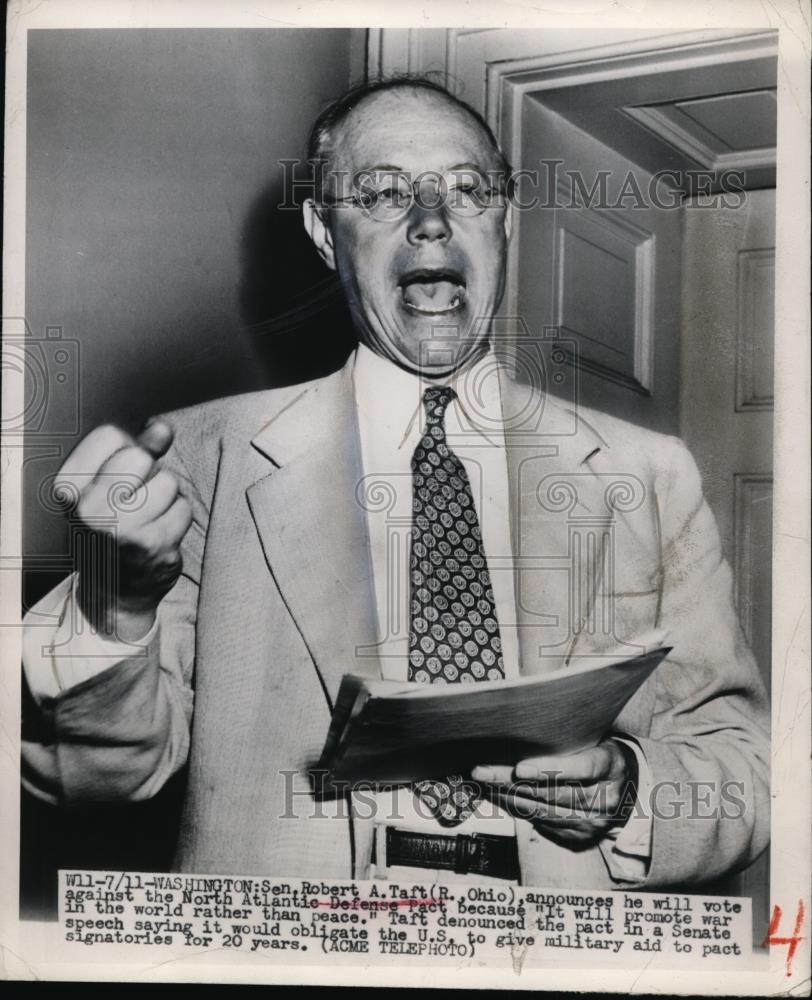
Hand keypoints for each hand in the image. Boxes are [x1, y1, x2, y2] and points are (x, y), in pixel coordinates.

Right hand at [53, 420, 192, 641]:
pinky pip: (183, 509)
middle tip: (134, 501)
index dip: (124, 450)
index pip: (111, 435)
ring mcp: (123, 528)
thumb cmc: (110, 529)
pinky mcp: (154, 544)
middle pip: (142, 456)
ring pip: (169, 482)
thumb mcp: (106, 486)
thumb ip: (135, 450)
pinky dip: (178, 519)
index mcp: (70, 487)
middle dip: (147, 474)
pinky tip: (159, 534)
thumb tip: (162, 428)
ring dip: (166, 498)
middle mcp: (90, 507)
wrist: (114, 591)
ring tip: (147, 519)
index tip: (117, 476)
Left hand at [471, 739, 636, 844]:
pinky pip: (542, 822)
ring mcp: (594, 821)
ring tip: (481, 783)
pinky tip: (498, 796)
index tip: (520, 767)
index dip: (550, 768)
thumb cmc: (600, 750)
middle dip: (511, 781)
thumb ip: (568, 735)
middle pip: (553, 791)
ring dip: (507, 796)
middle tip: (481, 771)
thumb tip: (522, 725)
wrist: (624, 783)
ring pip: (543, 809)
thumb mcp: (594, 736)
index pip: (582, 767)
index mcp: (611, 765)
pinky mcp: (581, 836)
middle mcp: (605, 798)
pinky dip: (517, 808)